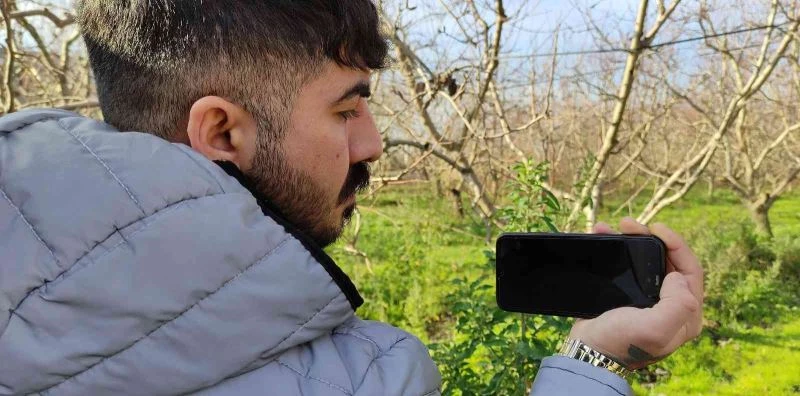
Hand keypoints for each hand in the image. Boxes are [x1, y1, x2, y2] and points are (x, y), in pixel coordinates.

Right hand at [567, 218, 703, 369]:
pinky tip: (605, 237)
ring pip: (649, 260)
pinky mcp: (630, 296)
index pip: (691, 270)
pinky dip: (619, 250)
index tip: (655, 228)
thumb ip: (677, 306)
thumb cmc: (620, 343)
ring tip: (615, 227)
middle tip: (629, 224)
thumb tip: (677, 276)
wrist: (588, 352)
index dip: (676, 244)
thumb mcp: (655, 329)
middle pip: (669, 261)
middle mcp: (672, 306)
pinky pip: (630, 266)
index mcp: (686, 315)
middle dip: (651, 238)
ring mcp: (651, 300)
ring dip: (634, 241)